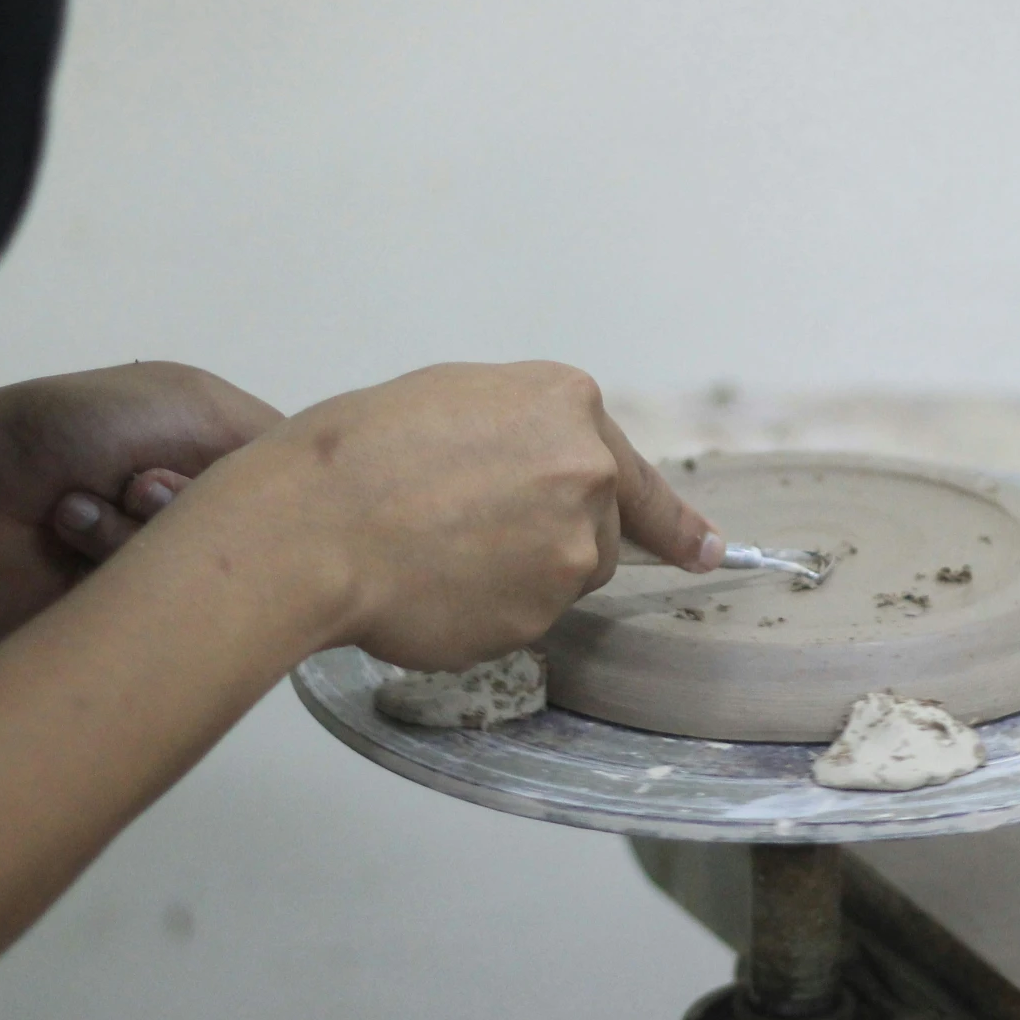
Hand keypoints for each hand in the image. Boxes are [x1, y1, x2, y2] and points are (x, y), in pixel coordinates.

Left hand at [0, 363, 281, 640]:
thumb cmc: (70, 426)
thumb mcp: (186, 400)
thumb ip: (267, 438)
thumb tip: (332, 494)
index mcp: (223, 474)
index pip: (296, 505)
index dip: (279, 499)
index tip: (238, 479)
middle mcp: (200, 530)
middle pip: (253, 550)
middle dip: (188, 509)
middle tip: (136, 485)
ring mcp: (161, 580)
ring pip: (201, 588)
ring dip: (133, 536)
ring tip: (78, 512)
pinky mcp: (125, 627)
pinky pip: (152, 620)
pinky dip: (106, 573)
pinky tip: (67, 544)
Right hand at [166, 361, 719, 670]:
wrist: (313, 523)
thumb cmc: (358, 457)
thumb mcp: (451, 402)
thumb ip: (524, 433)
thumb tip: (556, 475)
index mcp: (565, 404)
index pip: (633, 470)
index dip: (672, 520)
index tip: (707, 550)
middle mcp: (588, 470)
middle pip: (597, 529)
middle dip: (548, 539)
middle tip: (465, 533)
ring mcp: (571, 544)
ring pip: (565, 576)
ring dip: (521, 576)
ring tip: (439, 550)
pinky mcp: (544, 606)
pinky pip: (529, 617)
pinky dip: (492, 612)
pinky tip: (437, 585)